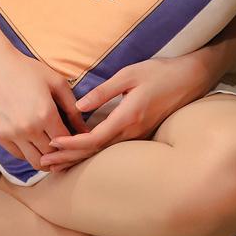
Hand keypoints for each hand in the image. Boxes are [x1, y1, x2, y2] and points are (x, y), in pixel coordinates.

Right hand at [0, 45, 90, 172]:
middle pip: (52, 155)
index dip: (75, 143)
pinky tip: (36, 143)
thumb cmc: (28, 70)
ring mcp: (12, 134)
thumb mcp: (56, 82)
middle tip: (68, 148)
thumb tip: (85, 130)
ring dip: (47, 159)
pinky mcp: (0, 137)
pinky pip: (19, 156)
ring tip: (53, 151)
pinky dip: (30, 153)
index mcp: (45, 114)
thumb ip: (73, 108)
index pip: (66, 141)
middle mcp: (28, 128)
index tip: (78, 140)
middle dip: (63, 154)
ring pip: (35, 162)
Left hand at [40, 54, 212, 172]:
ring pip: (104, 152)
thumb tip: (80, 105)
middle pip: (96, 151)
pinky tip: (82, 152)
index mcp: (128, 117)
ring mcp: (139, 135)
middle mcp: (133, 131)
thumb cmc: (160, 72)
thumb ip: (104, 91)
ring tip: (57, 163)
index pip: (94, 138)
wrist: (191, 78)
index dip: (72, 144)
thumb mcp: (129, 74)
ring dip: (79, 158)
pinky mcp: (142, 133)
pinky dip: (93, 152)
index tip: (52, 144)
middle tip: (45, 163)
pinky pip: (113, 147)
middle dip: (69, 158)